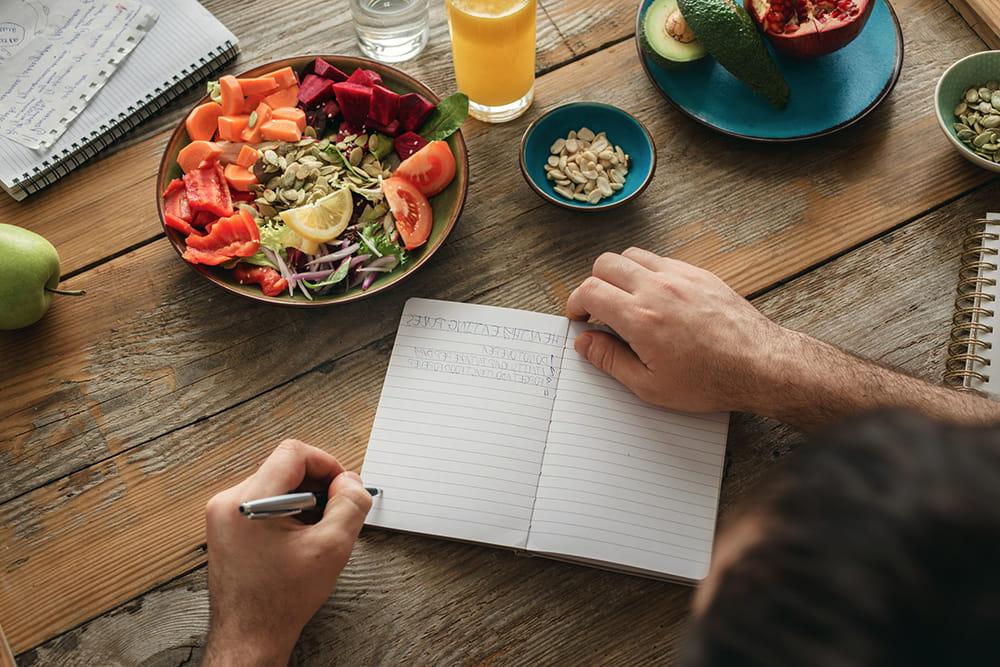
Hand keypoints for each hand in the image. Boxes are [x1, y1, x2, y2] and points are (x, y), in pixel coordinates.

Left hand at [202, 440, 371, 665]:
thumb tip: (351, 481)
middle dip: (317, 484)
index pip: (292, 453)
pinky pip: (263, 500)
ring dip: (303, 499)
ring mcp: (224, 515)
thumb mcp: (331, 548)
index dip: (325, 463)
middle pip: (284, 467)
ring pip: (276, 484)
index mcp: (248, 502)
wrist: (249, 635)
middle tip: (335, 510)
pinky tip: (299, 537)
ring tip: (317, 529)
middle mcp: (229, 502)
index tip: (341, 485)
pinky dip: (288, 510)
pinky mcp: (226, 527)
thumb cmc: (281, 600)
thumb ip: (350, 504)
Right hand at [566, 248, 791, 413]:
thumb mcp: (650, 386)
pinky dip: (649, 272)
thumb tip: (585, 343)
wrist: (759, 366)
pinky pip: (662, 260)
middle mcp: (658, 288)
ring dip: (620, 274)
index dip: (576, 303)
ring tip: (625, 300)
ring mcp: (680, 277)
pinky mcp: (699, 274)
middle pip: (606, 264)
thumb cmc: (709, 381)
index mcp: (640, 317)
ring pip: (633, 255)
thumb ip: (610, 361)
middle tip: (597, 309)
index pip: (590, 290)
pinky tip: (655, 297)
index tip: (579, 317)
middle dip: (593, 284)